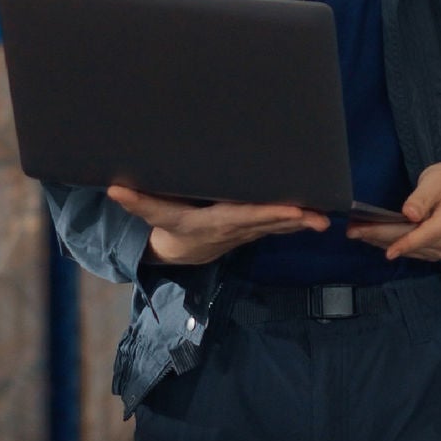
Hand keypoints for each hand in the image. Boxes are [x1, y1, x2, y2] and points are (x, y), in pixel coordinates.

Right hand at [107, 185, 327, 266]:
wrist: (181, 252)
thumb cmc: (170, 227)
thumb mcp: (155, 215)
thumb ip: (138, 202)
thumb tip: (114, 189)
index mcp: (215, 222)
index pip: (245, 216)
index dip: (269, 214)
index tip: (292, 211)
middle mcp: (236, 229)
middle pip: (269, 223)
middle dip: (295, 220)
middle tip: (320, 217)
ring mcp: (247, 232)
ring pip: (279, 227)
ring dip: (303, 223)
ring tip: (327, 217)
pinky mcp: (254, 230)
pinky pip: (279, 226)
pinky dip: (298, 221)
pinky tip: (318, 215)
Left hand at [345, 163, 440, 262]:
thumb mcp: (438, 179)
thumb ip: (423, 196)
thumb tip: (409, 213)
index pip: (423, 235)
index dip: (402, 243)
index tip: (381, 248)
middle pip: (408, 242)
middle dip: (379, 236)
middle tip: (352, 231)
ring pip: (406, 249)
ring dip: (380, 241)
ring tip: (356, 231)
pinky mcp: (435, 252)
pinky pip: (409, 250)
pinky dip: (390, 243)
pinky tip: (372, 236)